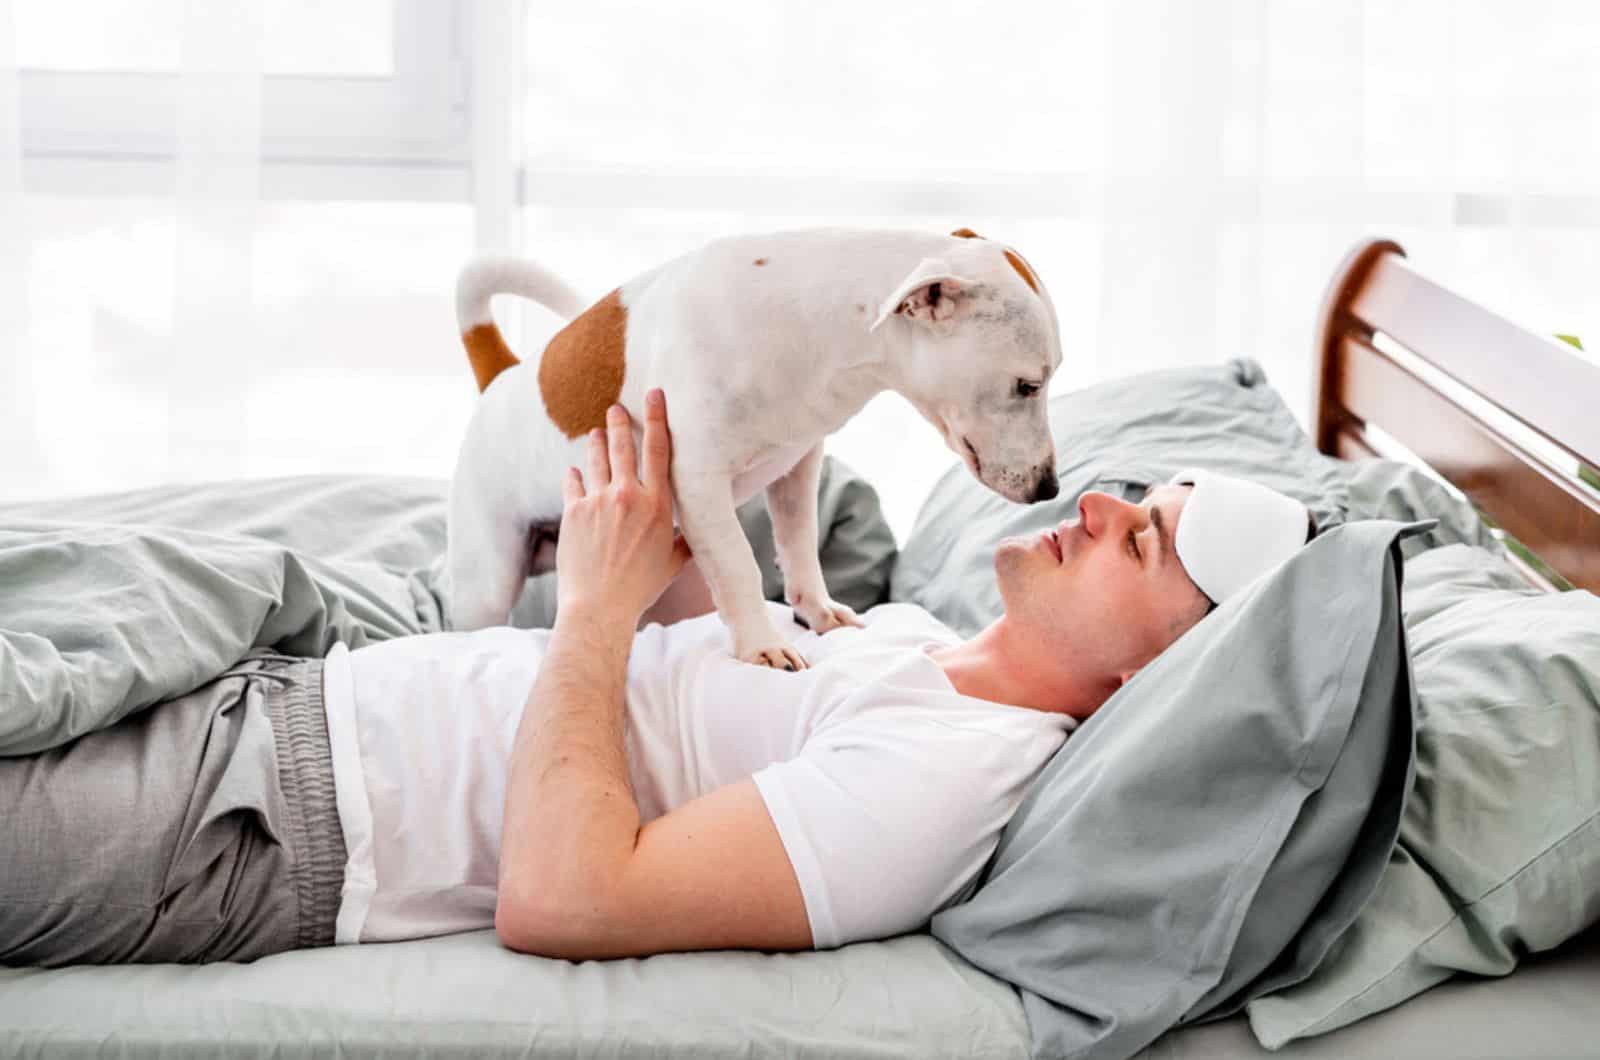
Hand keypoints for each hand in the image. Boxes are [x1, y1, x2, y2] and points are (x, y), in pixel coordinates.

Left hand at [557, 389, 693, 624]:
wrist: (598, 607)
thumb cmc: (639, 588)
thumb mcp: (672, 563)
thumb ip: (684, 541)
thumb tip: (696, 535)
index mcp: (658, 505)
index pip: (660, 450)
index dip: (658, 418)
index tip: (655, 395)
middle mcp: (628, 496)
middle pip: (624, 446)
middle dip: (620, 422)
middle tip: (615, 407)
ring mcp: (598, 501)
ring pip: (597, 459)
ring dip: (596, 442)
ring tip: (595, 432)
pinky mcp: (573, 511)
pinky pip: (573, 483)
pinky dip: (574, 474)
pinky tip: (574, 470)